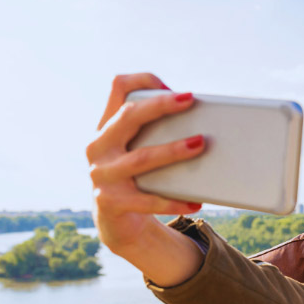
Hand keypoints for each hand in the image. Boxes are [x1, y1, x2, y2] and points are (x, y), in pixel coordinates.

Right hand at [87, 73, 203, 258]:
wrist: (117, 222)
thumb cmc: (139, 178)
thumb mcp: (140, 151)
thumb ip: (157, 133)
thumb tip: (204, 123)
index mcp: (107, 127)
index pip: (118, 88)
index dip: (144, 80)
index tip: (173, 87)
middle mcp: (99, 147)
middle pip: (128, 116)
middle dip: (160, 106)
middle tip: (189, 101)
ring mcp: (102, 175)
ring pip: (141, 158)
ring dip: (173, 150)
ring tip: (200, 144)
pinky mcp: (111, 202)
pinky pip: (147, 201)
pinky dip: (174, 201)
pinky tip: (195, 201)